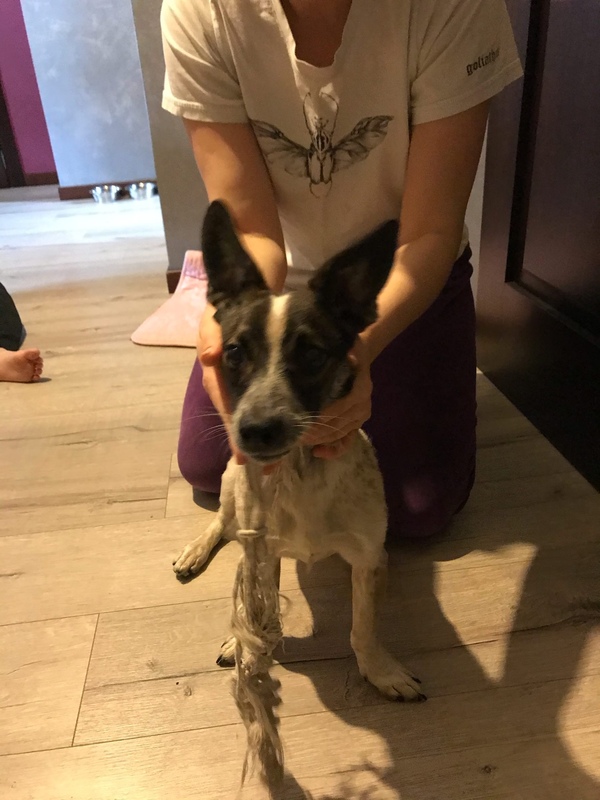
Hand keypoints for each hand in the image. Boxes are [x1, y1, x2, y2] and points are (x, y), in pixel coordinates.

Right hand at [198, 305, 277, 472]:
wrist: (232, 307)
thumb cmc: (220, 316)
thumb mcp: (211, 322)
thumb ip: (210, 335)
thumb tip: (210, 356)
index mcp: (216, 374)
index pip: (225, 405)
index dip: (234, 429)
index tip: (242, 454)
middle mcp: (225, 387)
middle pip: (237, 420)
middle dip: (249, 443)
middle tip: (265, 465)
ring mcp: (236, 390)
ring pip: (247, 420)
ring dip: (259, 439)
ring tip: (273, 461)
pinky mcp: (248, 389)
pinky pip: (255, 412)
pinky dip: (266, 427)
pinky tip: (281, 439)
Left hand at [301, 337, 372, 459]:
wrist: (357, 356)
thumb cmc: (347, 350)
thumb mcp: (348, 346)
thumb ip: (347, 350)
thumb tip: (349, 355)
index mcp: (361, 389)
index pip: (340, 407)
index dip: (321, 415)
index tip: (300, 419)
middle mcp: (363, 406)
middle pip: (337, 424)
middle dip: (314, 431)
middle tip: (292, 434)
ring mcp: (360, 417)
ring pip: (339, 434)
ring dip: (318, 439)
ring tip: (297, 440)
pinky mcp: (356, 424)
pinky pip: (346, 442)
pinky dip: (333, 450)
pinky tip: (317, 452)